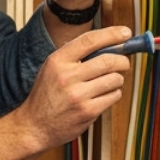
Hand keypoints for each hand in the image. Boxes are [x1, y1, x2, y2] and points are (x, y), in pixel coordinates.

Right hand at [14, 25, 133, 151]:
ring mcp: (78, 95)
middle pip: (108, 60)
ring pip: (115, 79)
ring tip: (109, 82)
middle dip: (122, 61)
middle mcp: (67, 76)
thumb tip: (107, 44)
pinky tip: (102, 96)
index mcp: (58, 61)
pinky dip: (113, 94)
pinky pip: (113, 96)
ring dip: (117, 79)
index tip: (125, 33)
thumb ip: (74, 56)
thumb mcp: (51, 68)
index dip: (111, 34)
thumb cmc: (46, 95)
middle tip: (123, 63)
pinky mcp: (88, 111)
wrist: (34, 126)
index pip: (89, 40)